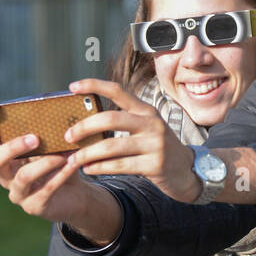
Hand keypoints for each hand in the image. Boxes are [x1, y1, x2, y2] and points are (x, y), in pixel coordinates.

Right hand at [0, 100, 121, 239]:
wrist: (77, 196)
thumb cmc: (61, 166)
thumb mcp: (54, 148)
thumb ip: (49, 135)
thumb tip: (57, 112)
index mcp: (8, 158)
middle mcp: (7, 176)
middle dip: (13, 147)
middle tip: (35, 138)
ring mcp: (18, 193)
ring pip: (23, 177)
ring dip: (45, 163)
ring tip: (63, 154)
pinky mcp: (34, 206)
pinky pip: (46, 189)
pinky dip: (60, 175)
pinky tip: (73, 164)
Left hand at [60, 79, 199, 202]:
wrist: (187, 171)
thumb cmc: (158, 148)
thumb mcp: (147, 128)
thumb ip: (124, 121)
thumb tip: (86, 122)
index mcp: (147, 110)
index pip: (118, 90)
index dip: (94, 85)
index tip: (72, 86)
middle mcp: (152, 123)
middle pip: (110, 119)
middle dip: (84, 127)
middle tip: (68, 136)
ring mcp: (154, 144)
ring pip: (111, 146)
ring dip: (87, 154)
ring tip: (73, 159)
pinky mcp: (154, 165)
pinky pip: (119, 166)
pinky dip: (99, 168)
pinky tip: (88, 169)